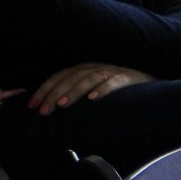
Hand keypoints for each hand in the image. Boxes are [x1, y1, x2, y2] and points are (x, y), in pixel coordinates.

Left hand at [28, 62, 150, 114]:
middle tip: (43, 111)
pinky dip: (102, 89)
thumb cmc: (116, 90)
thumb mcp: (92, 91)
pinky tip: (93, 99)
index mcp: (82, 70)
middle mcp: (94, 67)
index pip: (58, 77)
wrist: (148, 84)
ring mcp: (110, 71)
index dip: (44, 90)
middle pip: (70, 78)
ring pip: (88, 79)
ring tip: (62, 105)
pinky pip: (113, 82)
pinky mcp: (127, 77)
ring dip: (73, 91)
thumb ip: (74, 97)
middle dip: (54, 94)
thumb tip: (51, 111)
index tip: (32, 106)